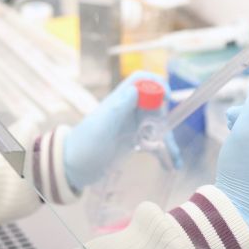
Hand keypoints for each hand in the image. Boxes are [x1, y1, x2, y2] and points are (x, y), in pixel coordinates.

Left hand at [62, 71, 178, 191]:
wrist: (72, 168)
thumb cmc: (84, 145)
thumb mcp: (101, 127)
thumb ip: (118, 108)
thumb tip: (135, 89)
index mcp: (119, 101)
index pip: (141, 80)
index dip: (156, 83)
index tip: (167, 99)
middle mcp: (127, 110)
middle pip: (155, 104)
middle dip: (166, 119)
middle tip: (167, 139)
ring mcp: (131, 126)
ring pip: (157, 125)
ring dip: (169, 140)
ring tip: (176, 159)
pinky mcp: (132, 142)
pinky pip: (154, 142)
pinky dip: (163, 152)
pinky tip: (170, 165)